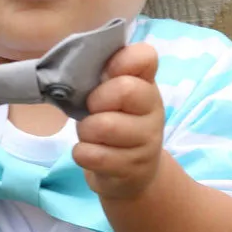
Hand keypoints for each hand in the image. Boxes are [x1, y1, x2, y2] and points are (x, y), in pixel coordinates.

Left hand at [74, 42, 163, 199]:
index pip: (145, 57)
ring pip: (102, 126)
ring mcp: (146, 142)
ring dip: (85, 131)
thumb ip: (105, 75)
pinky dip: (82, 154)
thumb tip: (78, 57)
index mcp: (147, 85)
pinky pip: (91, 155)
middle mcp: (154, 111)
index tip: (108, 73)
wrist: (132, 175)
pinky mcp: (131, 169)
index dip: (121, 61)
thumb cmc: (116, 125)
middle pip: (123, 90)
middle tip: (94, 111)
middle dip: (96, 101)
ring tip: (92, 135)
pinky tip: (92, 153)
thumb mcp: (114, 98)